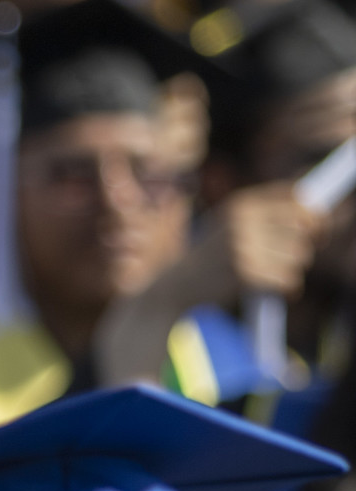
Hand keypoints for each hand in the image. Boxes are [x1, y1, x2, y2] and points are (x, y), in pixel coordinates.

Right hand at [197, 183, 320, 302]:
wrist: (172, 288)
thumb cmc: (207, 260)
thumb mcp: (228, 227)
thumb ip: (265, 216)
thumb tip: (318, 216)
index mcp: (240, 204)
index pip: (297, 199)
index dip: (314, 215)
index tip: (318, 231)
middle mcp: (243, 221)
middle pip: (303, 229)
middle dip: (304, 247)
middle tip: (292, 260)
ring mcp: (243, 246)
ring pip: (299, 256)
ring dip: (293, 270)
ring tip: (272, 276)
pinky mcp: (244, 273)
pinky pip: (289, 279)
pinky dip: (288, 289)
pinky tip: (274, 291)